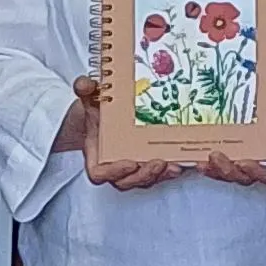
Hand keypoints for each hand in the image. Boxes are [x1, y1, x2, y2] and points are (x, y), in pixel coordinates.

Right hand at [63, 73, 185, 190]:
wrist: (105, 113)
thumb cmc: (97, 111)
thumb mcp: (89, 97)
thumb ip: (84, 90)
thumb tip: (84, 84)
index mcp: (96, 154)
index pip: (99, 174)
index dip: (114, 173)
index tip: (130, 163)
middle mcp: (114, 164)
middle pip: (126, 181)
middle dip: (144, 175)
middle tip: (158, 163)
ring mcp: (131, 166)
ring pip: (144, 179)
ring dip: (159, 176)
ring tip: (173, 165)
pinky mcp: (147, 163)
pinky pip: (157, 174)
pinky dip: (168, 171)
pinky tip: (181, 163)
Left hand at [202, 76, 265, 187]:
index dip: (259, 174)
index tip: (246, 162)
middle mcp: (262, 160)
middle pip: (245, 177)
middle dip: (229, 171)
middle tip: (216, 156)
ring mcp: (245, 155)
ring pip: (229, 173)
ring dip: (215, 169)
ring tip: (202, 159)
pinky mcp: (231, 148)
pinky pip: (218, 162)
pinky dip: (208, 162)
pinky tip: (197, 155)